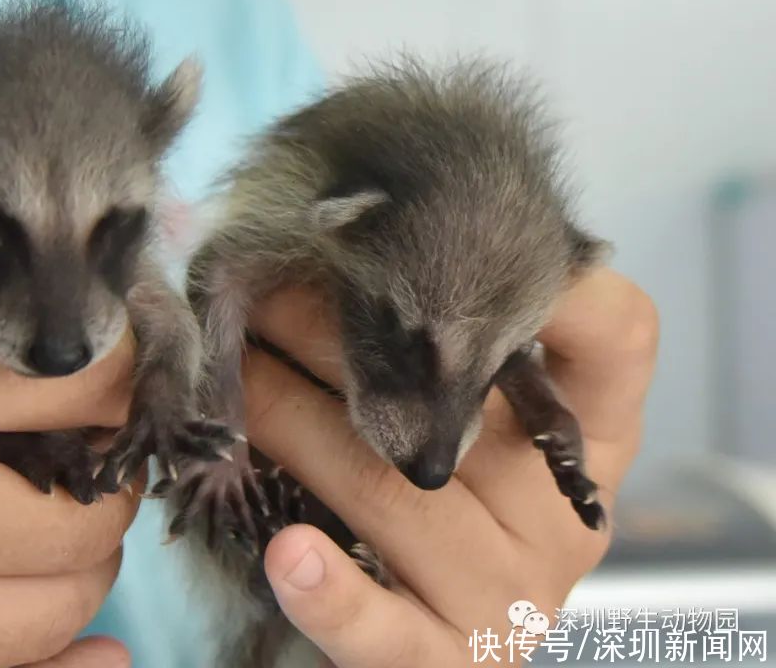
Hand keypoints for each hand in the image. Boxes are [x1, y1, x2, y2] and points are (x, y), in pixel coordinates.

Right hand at [0, 198, 135, 667]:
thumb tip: (41, 261)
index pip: (98, 376)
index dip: (120, 368)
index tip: (105, 370)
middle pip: (98, 505)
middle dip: (104, 470)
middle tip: (72, 449)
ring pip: (68, 598)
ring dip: (76, 553)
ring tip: (36, 514)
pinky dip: (51, 643)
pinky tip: (58, 619)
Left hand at [242, 268, 657, 666]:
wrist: (439, 636)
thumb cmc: (458, 502)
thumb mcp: (486, 422)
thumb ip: (459, 343)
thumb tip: (369, 220)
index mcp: (589, 442)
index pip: (615, 337)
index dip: (555, 278)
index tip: (450, 232)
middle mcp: (557, 517)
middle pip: (457, 399)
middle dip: (339, 332)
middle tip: (259, 281)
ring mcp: (503, 594)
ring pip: (386, 490)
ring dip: (291, 420)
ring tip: (229, 368)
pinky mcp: (437, 658)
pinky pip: (379, 626)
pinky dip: (327, 588)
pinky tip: (286, 551)